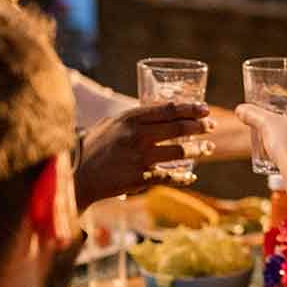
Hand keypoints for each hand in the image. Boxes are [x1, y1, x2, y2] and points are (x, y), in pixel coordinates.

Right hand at [75, 102, 211, 207]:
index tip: (205, 109)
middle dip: (199, 127)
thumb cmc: (94, 147)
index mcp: (130, 119)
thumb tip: (162, 112)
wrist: (76, 174)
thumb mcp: (111, 124)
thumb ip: (135, 118)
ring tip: (208, 148)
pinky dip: (183, 177)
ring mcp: (140, 158)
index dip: (190, 108)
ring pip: (179, 151)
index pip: (167, 110)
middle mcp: (137, 136)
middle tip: (210, 127)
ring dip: (198, 150)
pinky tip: (191, 176)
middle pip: (178, 128)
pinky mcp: (141, 178)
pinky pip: (170, 176)